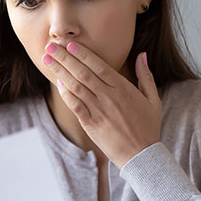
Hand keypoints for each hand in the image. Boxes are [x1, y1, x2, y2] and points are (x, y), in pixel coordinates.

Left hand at [42, 41, 161, 167]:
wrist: (141, 156)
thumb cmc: (148, 127)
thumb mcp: (153, 99)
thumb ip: (146, 76)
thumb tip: (142, 55)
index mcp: (123, 89)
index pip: (99, 66)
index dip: (83, 54)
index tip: (70, 44)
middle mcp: (108, 97)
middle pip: (82, 73)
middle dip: (65, 58)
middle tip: (51, 46)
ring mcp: (98, 111)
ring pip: (75, 86)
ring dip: (60, 71)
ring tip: (47, 60)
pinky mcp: (90, 124)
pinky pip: (74, 105)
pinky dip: (65, 93)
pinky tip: (57, 82)